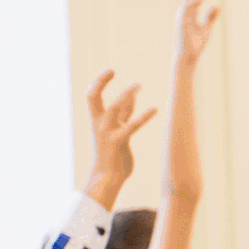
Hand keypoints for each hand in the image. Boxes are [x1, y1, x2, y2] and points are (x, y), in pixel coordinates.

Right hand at [84, 70, 157, 207]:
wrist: (107, 178)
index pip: (93, 96)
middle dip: (100, 82)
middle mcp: (99, 124)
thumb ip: (123, 114)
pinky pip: (131, 126)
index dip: (100, 81)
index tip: (110, 70)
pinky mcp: (118, 142)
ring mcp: (106, 132)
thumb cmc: (113, 155)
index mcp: (97, 120)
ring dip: (126, 94)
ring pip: (114, 107)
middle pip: (92, 97)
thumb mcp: (117, 130)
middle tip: (111, 69)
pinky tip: (155, 109)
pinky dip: (143, 116)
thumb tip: (131, 97)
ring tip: (138, 84)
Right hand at [174, 0, 219, 64]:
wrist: (188, 57)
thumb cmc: (195, 44)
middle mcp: (184, 12)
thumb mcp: (206, 28)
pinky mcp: (181, 22)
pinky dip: (193, 2)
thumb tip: (218, 6)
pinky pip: (186, 9)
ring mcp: (182, 16)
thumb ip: (210, 17)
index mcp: (190, 12)